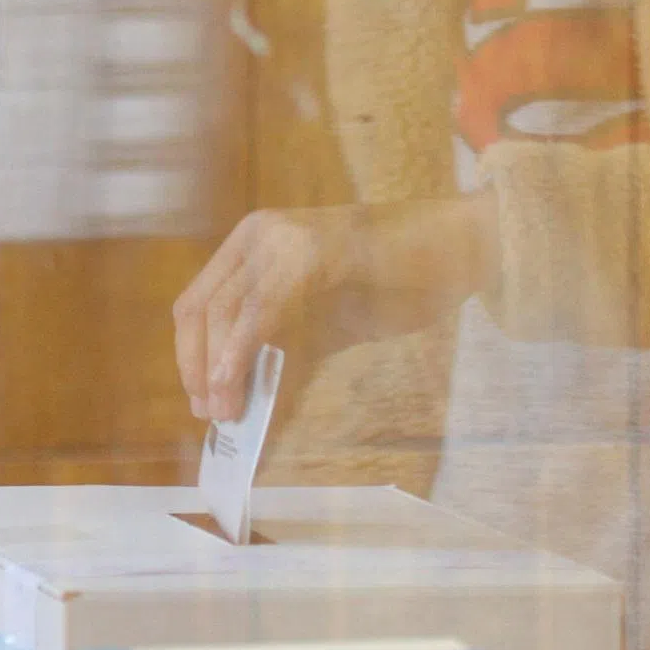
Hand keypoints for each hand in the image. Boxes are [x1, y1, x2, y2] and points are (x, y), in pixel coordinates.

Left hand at [173, 191, 497, 422]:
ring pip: (224, 312)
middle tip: (212, 414)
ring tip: (228, 412)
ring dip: (219, 370)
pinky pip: (261, 311)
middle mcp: (259, 235)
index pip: (197, 302)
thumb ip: (279, 347)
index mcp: (252, 243)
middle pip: (201, 309)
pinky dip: (241, 353)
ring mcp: (284, 240)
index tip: (202, 400)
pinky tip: (237, 385)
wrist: (458, 249)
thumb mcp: (319, 319)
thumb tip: (241, 397)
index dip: (191, 356)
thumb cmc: (396, 284)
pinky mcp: (313, 254)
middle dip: (198, 368)